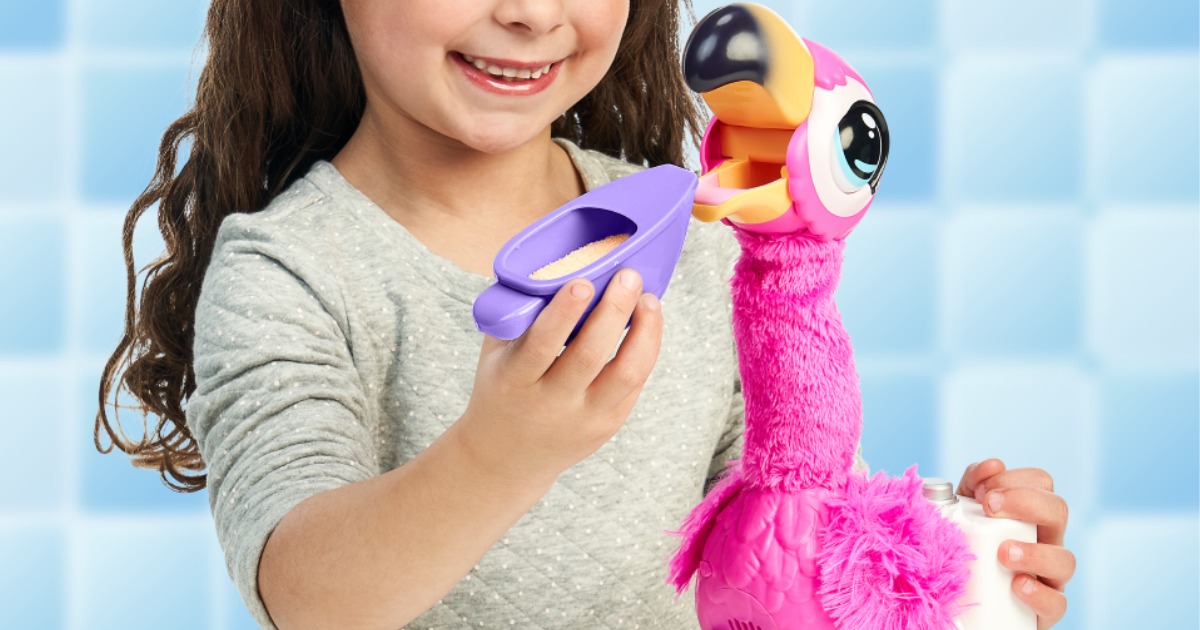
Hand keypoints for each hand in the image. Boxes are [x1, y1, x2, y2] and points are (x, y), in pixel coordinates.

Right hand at [457, 268, 662, 484]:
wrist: (506, 457)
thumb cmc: (502, 388)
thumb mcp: (495, 355)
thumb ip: (519, 316)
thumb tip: (549, 265)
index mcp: (515, 381)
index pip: (542, 344)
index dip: (564, 312)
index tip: (583, 282)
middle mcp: (551, 403)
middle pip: (591, 355)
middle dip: (614, 311)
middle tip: (628, 276)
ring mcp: (584, 418)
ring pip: (626, 373)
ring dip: (644, 331)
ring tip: (648, 299)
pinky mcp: (608, 426)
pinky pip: (635, 385)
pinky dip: (645, 349)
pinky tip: (647, 323)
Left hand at [957, 458, 1075, 628]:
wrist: (962, 598)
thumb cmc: (965, 546)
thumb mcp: (962, 511)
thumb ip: (971, 484)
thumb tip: (992, 465)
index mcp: (1029, 513)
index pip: (1040, 483)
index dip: (1014, 479)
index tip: (981, 490)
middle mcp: (1046, 540)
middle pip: (1058, 510)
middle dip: (1025, 502)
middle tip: (989, 507)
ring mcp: (1049, 576)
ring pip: (1065, 559)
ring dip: (1035, 553)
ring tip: (1003, 553)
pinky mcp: (1045, 609)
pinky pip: (1057, 602)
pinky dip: (1039, 593)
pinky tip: (1018, 585)